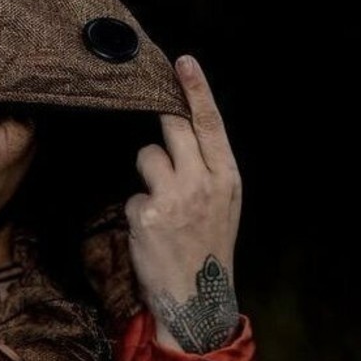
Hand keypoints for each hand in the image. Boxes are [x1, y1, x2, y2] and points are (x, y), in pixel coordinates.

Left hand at [125, 55, 241, 353]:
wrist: (198, 298)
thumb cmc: (208, 246)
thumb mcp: (224, 203)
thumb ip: (207, 168)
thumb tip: (183, 130)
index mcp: (227, 177)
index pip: (210, 124)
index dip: (196, 90)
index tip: (182, 61)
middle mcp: (203, 183)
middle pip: (173, 128)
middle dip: (161, 120)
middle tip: (154, 118)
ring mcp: (173, 198)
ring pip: (147, 156)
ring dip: (148, 174)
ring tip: (161, 205)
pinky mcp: (146, 214)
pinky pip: (132, 193)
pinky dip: (137, 208)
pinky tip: (150, 231)